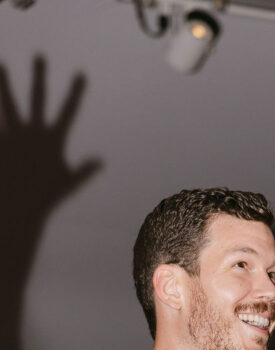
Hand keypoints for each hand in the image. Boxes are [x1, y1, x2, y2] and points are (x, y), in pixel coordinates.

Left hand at [0, 56, 102, 220]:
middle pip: (37, 97)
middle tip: (40, 56)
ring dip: (5, 83)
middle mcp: (34, 132)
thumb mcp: (69, 182)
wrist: (18, 205)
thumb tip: (101, 161)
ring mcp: (14, 135)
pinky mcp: (1, 141)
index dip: (75, 92)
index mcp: (53, 139)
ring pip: (9, 103)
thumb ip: (85, 169)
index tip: (81, 73)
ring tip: (1, 65)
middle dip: (40, 76)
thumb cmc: (46, 196)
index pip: (68, 111)